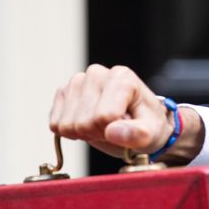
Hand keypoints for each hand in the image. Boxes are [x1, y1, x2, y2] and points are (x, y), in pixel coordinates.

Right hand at [49, 64, 180, 159]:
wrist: (139, 123)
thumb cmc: (147, 125)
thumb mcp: (152, 133)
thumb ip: (138, 134)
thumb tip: (113, 132)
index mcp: (122, 77)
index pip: (104, 116)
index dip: (113, 131)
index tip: (125, 127)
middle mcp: (97, 73)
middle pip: (84, 121)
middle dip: (99, 133)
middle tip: (114, 129)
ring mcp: (77, 82)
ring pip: (67, 124)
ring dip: (85, 133)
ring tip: (103, 126)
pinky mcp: (63, 93)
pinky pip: (55, 124)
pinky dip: (70, 132)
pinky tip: (87, 125)